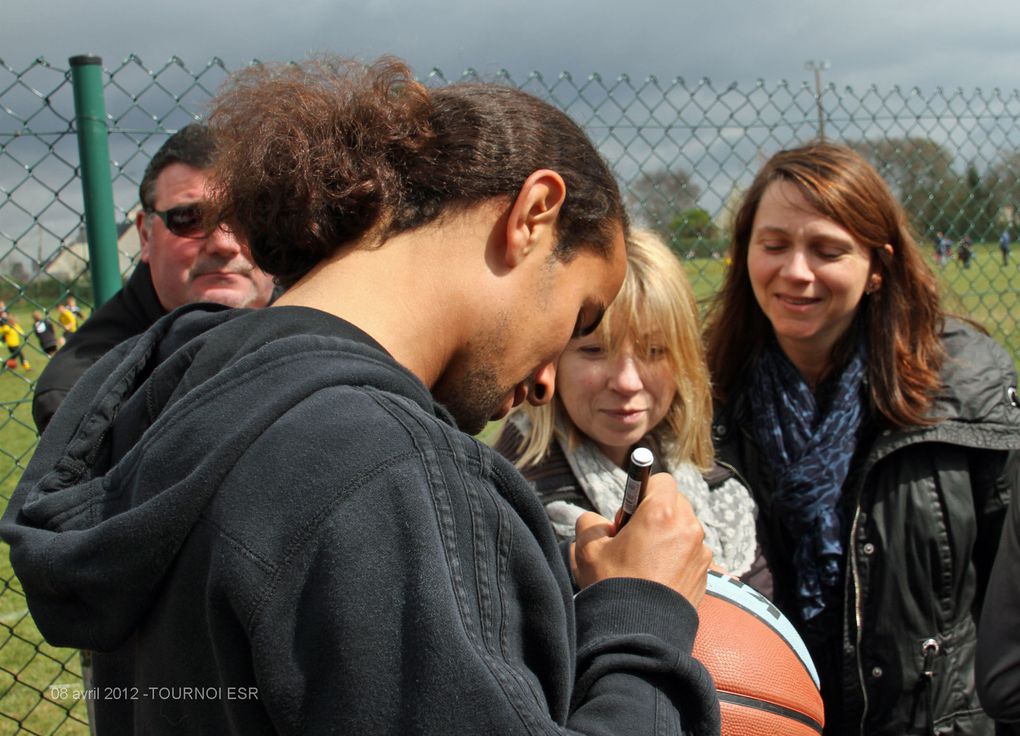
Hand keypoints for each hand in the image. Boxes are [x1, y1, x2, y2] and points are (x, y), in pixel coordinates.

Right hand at [572, 472, 711, 605]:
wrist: (638, 634)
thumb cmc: (614, 587)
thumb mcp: (587, 549)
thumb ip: (590, 523)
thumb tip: (598, 523)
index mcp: (661, 513)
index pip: (661, 480)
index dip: (642, 492)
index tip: (629, 514)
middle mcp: (688, 527)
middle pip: (676, 504)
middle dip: (657, 514)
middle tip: (635, 539)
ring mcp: (701, 552)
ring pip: (684, 530)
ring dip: (668, 537)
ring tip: (646, 563)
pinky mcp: (706, 574)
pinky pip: (691, 554)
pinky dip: (678, 559)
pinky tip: (658, 579)